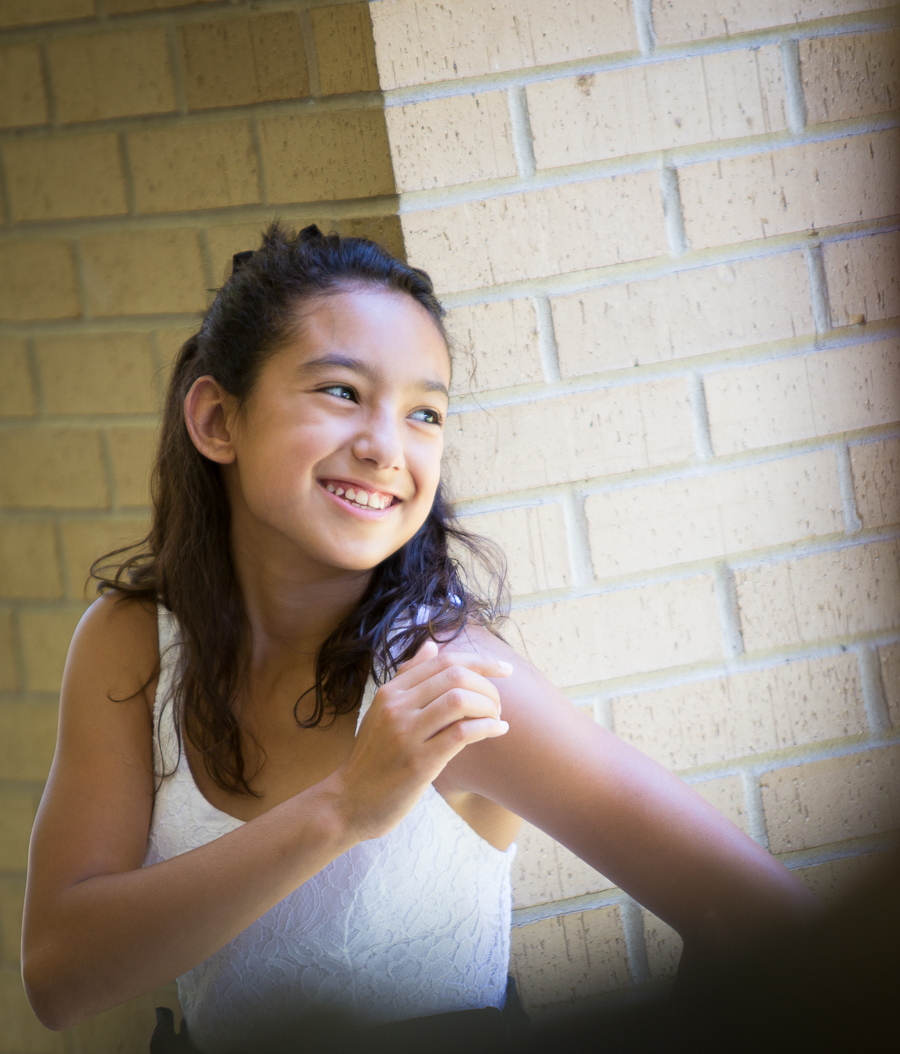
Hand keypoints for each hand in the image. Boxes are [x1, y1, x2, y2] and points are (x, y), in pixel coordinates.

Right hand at [327, 640, 510, 840]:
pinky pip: (462, 733)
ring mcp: (406, 734)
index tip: (504, 670)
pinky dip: (487, 727)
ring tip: (496, 717)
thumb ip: (407, 678)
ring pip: (460, 700)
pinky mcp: (418, 763)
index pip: (442, 660)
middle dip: (487, 685)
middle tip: (497, 703)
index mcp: (390, 691)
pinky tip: (498, 730)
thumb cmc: (373, 757)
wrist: (350, 801)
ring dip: (489, 706)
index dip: (480, 661)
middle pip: (455, 676)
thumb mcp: (382, 711)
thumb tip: (431, 646)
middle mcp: (396, 707)